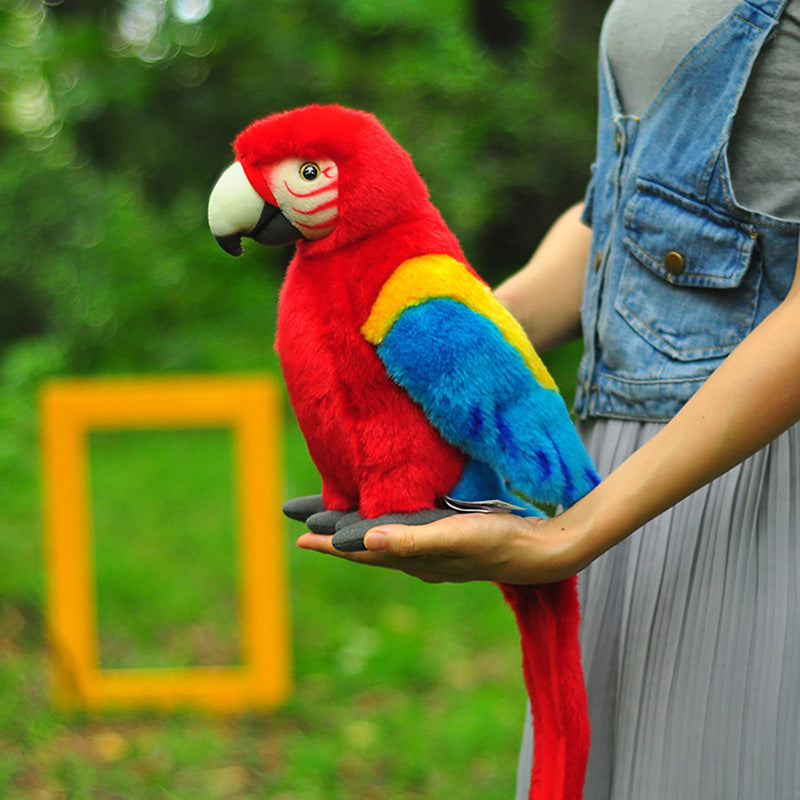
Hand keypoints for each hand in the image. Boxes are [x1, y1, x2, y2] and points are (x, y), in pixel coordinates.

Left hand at [295, 510, 581, 584]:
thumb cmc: (496, 541)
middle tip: (305, 524)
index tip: (299, 538)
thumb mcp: (453, 536)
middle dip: (335, 534)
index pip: (361, 550)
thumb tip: (365, 540)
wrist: (537, 552)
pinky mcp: (447, 539)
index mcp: (413, 558)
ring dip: (357, 528)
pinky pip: (405, 532)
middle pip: (366, 545)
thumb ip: (410, 539)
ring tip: (337, 519)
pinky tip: (390, 514)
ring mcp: (432, 551)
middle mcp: (417, 558)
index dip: (329, 543)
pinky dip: (386, 523)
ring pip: (384, 538)